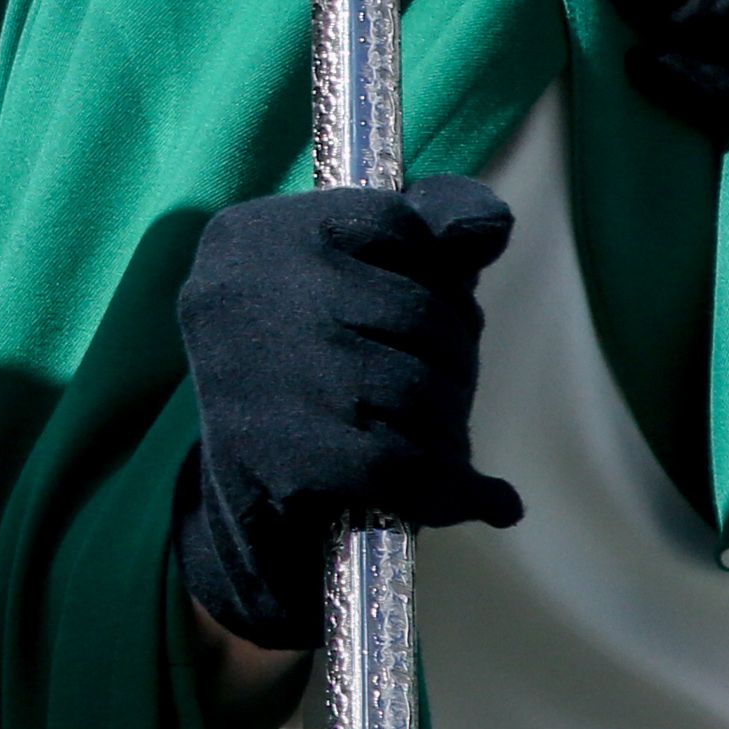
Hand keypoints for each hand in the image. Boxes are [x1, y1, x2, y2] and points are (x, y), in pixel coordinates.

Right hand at [173, 179, 522, 654]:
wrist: (243, 505)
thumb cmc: (314, 374)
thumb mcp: (362, 278)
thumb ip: (433, 225)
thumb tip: (490, 226)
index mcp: (251, 232)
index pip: (399, 222)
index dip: (431, 276)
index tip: (406, 315)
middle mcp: (238, 291)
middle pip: (422, 312)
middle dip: (451, 360)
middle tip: (430, 391)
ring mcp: (252, 375)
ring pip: (422, 391)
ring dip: (451, 428)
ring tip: (432, 441)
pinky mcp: (277, 456)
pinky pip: (407, 467)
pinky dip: (457, 491)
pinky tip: (484, 499)